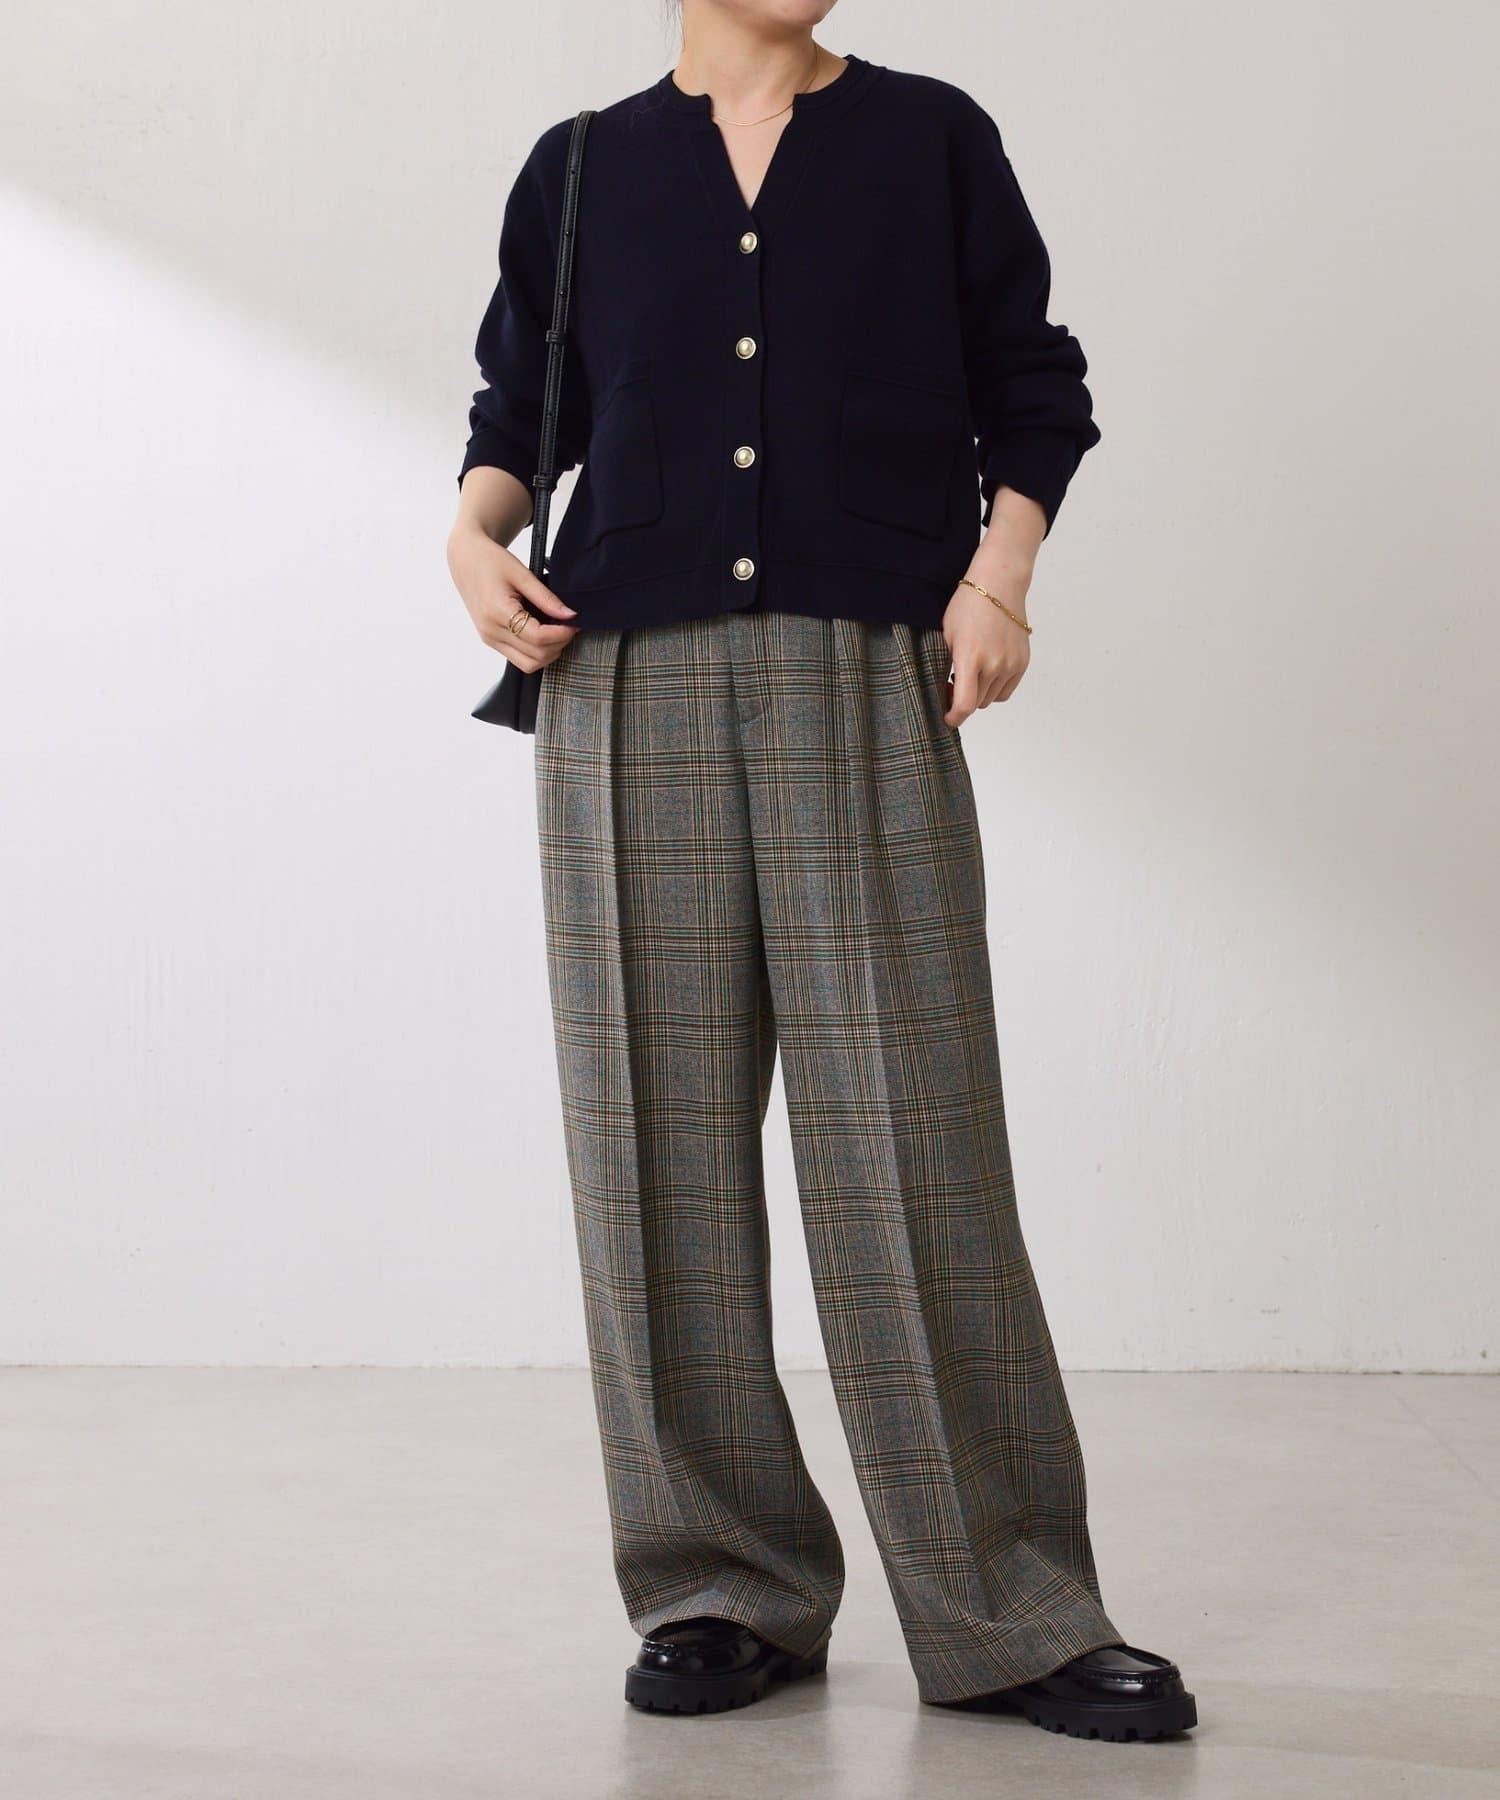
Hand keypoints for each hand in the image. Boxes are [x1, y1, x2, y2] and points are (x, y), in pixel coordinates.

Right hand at [446, 525, 578, 672]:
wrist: (465, 559)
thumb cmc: (491, 561)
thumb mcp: (521, 574)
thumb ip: (546, 597)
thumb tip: (570, 615)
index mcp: (497, 612)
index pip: (538, 637)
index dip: (562, 633)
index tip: (574, 622)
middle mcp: (491, 632)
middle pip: (536, 655)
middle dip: (559, 644)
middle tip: (569, 626)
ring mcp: (489, 639)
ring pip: (528, 664)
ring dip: (549, 652)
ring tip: (558, 631)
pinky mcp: (490, 641)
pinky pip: (519, 658)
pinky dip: (537, 651)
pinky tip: (544, 634)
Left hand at [939, 559, 1032, 727]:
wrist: (1000, 584)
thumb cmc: (968, 605)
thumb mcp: (947, 635)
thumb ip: (946, 665)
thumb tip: (945, 692)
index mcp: (970, 658)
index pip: (964, 705)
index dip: (954, 718)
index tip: (948, 718)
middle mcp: (994, 664)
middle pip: (977, 703)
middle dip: (963, 700)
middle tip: (953, 685)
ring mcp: (1011, 664)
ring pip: (992, 698)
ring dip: (980, 693)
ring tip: (972, 674)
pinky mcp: (1023, 662)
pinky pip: (1006, 689)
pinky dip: (995, 687)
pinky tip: (987, 671)